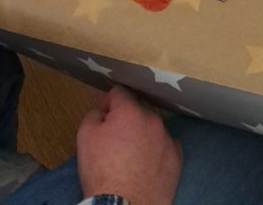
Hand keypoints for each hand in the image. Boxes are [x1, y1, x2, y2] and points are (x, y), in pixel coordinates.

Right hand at [77, 86, 180, 204]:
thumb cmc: (102, 171)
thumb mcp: (85, 136)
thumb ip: (94, 115)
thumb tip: (104, 112)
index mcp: (130, 111)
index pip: (119, 92)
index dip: (107, 102)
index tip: (102, 114)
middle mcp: (153, 120)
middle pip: (137, 109)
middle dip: (126, 118)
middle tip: (114, 137)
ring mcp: (168, 139)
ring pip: (152, 127)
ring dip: (142, 132)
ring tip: (131, 153)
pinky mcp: (176, 159)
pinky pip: (164, 145)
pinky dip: (156, 149)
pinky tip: (146, 163)